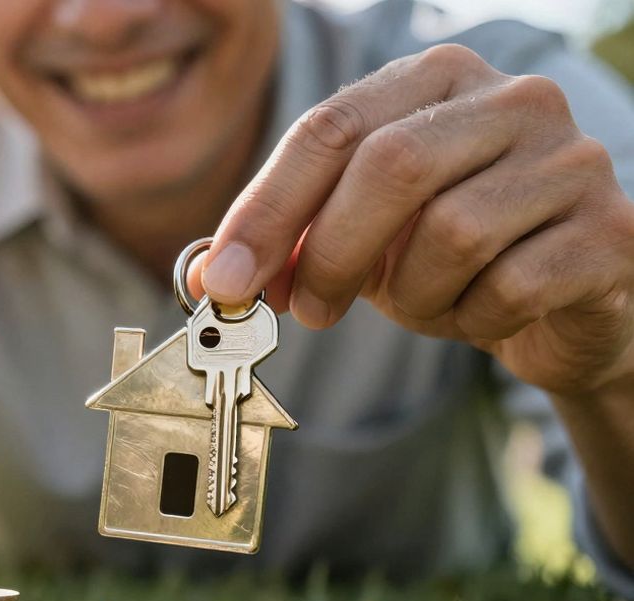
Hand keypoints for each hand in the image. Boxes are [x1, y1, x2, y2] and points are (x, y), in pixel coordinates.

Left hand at [191, 44, 633, 393]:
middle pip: (390, 167)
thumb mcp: (357, 238)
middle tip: (307, 309)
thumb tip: (208, 275)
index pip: (332, 127)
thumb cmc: (447, 259)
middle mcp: (515, 100)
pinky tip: (480, 314)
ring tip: (425, 303)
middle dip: (330, 253)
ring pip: (452, 232)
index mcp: (439, 78)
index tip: (224, 278)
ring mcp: (572, 160)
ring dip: (413, 295)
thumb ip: (289, 242)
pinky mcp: (609, 230)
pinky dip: (472, 319)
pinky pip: (510, 287)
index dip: (268, 208)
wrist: (559, 306)